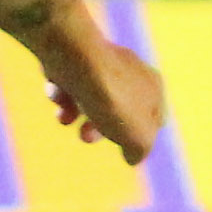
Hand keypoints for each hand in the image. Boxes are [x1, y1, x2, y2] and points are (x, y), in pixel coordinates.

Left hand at [40, 25, 166, 165]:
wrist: (75, 57)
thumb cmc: (112, 99)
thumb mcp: (137, 138)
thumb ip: (139, 151)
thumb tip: (132, 157)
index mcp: (152, 86)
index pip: (155, 117)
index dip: (141, 136)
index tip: (125, 149)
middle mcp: (130, 69)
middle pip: (117, 109)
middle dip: (99, 128)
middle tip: (84, 137)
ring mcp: (100, 60)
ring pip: (89, 96)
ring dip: (76, 112)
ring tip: (64, 119)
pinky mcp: (73, 55)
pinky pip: (68, 82)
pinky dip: (61, 92)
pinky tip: (57, 94)